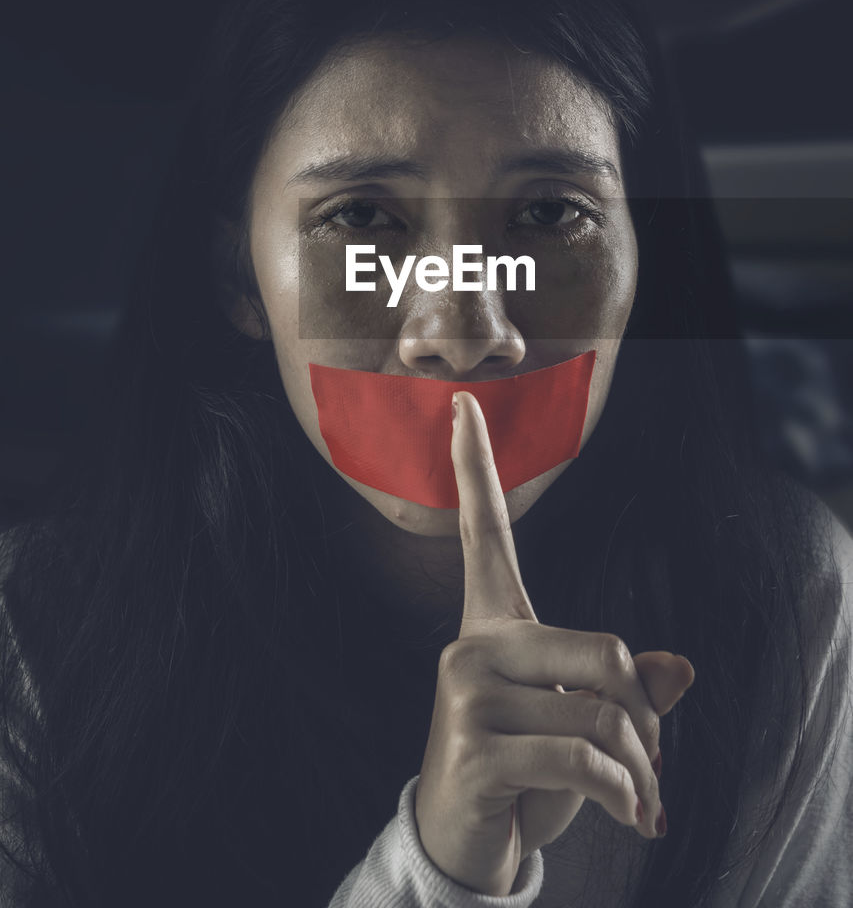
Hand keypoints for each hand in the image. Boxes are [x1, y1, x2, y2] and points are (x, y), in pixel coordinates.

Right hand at [414, 391, 694, 895]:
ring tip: (642, 805)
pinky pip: (582, 756)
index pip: (486, 534)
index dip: (475, 467)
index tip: (465, 405)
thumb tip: (682, 671)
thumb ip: (622, 688)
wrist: (465, 844)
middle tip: (655, 767)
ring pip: (602, 712)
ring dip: (642, 770)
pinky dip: (626, 795)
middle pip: (604, 649)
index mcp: (493, 627)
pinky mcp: (472, 746)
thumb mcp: (581, 725)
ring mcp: (465, 693)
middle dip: (647, 718)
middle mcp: (471, 646)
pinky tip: (632, 819)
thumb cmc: (524, 774)